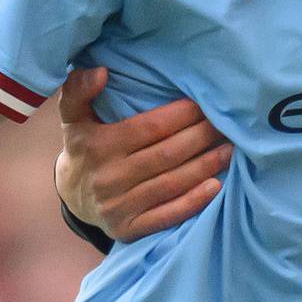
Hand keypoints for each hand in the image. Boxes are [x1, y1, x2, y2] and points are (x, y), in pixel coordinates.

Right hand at [56, 68, 230, 241]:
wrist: (72, 196)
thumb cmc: (85, 147)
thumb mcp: (73, 117)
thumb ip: (78, 90)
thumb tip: (101, 72)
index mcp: (98, 146)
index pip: (150, 128)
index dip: (181, 115)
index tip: (204, 103)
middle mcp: (108, 177)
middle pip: (167, 154)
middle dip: (200, 137)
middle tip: (225, 124)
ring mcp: (118, 206)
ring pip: (172, 183)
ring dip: (205, 165)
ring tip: (229, 148)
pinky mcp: (128, 229)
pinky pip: (167, 215)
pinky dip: (193, 201)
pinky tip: (216, 186)